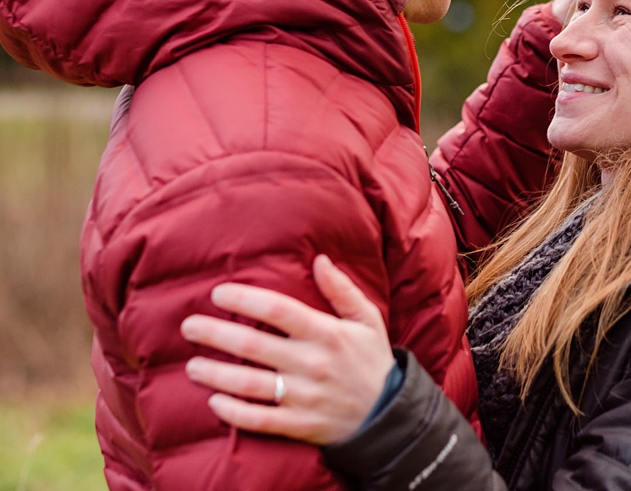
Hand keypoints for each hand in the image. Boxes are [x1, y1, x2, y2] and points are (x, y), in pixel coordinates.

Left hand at [180, 255, 394, 444]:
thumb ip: (343, 290)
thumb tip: (320, 260)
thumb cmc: (372, 360)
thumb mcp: (367, 319)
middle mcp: (313, 364)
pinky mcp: (300, 425)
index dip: (245, 299)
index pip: (279, 310)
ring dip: (216, 374)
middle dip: (216, 334)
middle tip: (189, 327)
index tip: (219, 293)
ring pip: (250, 384)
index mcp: (327, 333)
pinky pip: (259, 419)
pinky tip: (215, 402)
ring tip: (192, 366)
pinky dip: (234, 412)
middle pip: (254, 345)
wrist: (387, 415)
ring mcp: (304, 397)